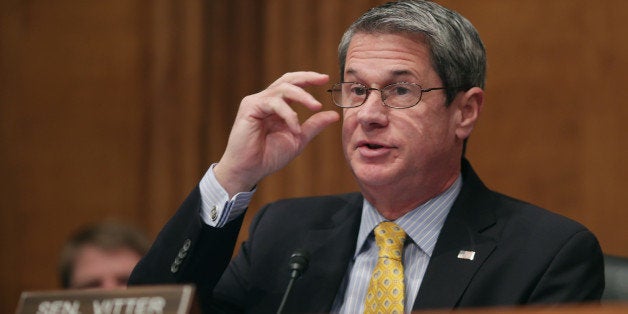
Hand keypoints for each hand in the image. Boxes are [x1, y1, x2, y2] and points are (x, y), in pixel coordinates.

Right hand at [214, 71, 339, 196]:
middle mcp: (266, 100)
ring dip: (303, 96)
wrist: (249, 170)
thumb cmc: (269, 156)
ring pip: (283, 89)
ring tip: (316, 107)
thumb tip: (334, 115)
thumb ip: (314, 125)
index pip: (293, 85)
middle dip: (307, 78)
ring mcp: (256, 102)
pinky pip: (274, 103)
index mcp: (277, 106)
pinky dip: (288, 114)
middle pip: (287, 80)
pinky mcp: (250, 107)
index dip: (308, 79)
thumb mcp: (298, 139)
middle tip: (323, 80)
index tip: (326, 79)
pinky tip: (295, 128)